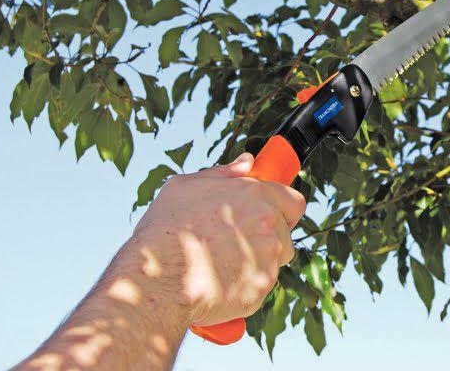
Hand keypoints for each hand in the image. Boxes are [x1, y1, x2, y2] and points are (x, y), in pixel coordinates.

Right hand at [125, 153, 305, 326]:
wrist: (156, 276)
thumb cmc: (166, 229)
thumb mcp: (186, 186)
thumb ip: (224, 173)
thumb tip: (247, 162)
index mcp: (256, 194)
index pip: (293, 202)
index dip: (282, 210)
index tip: (268, 217)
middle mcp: (269, 223)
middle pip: (284, 233)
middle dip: (267, 237)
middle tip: (235, 244)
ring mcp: (269, 256)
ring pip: (275, 260)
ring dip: (258, 262)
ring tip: (223, 265)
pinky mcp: (263, 286)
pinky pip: (262, 285)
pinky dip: (246, 286)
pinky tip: (220, 283)